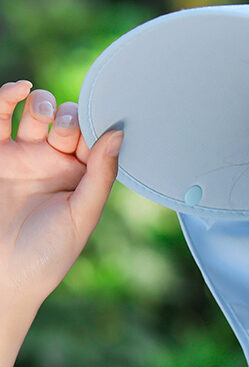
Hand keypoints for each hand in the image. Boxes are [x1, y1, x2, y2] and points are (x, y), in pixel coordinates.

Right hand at [0, 80, 122, 312]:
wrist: (2, 277)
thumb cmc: (47, 254)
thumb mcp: (82, 214)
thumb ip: (101, 174)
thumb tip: (118, 133)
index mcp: (82, 178)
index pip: (96, 140)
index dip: (100, 127)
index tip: (105, 120)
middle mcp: (54, 163)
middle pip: (68, 123)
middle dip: (72, 119)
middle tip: (67, 132)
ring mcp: (22, 156)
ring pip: (36, 114)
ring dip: (44, 104)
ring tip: (44, 113)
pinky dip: (7, 97)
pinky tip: (19, 89)